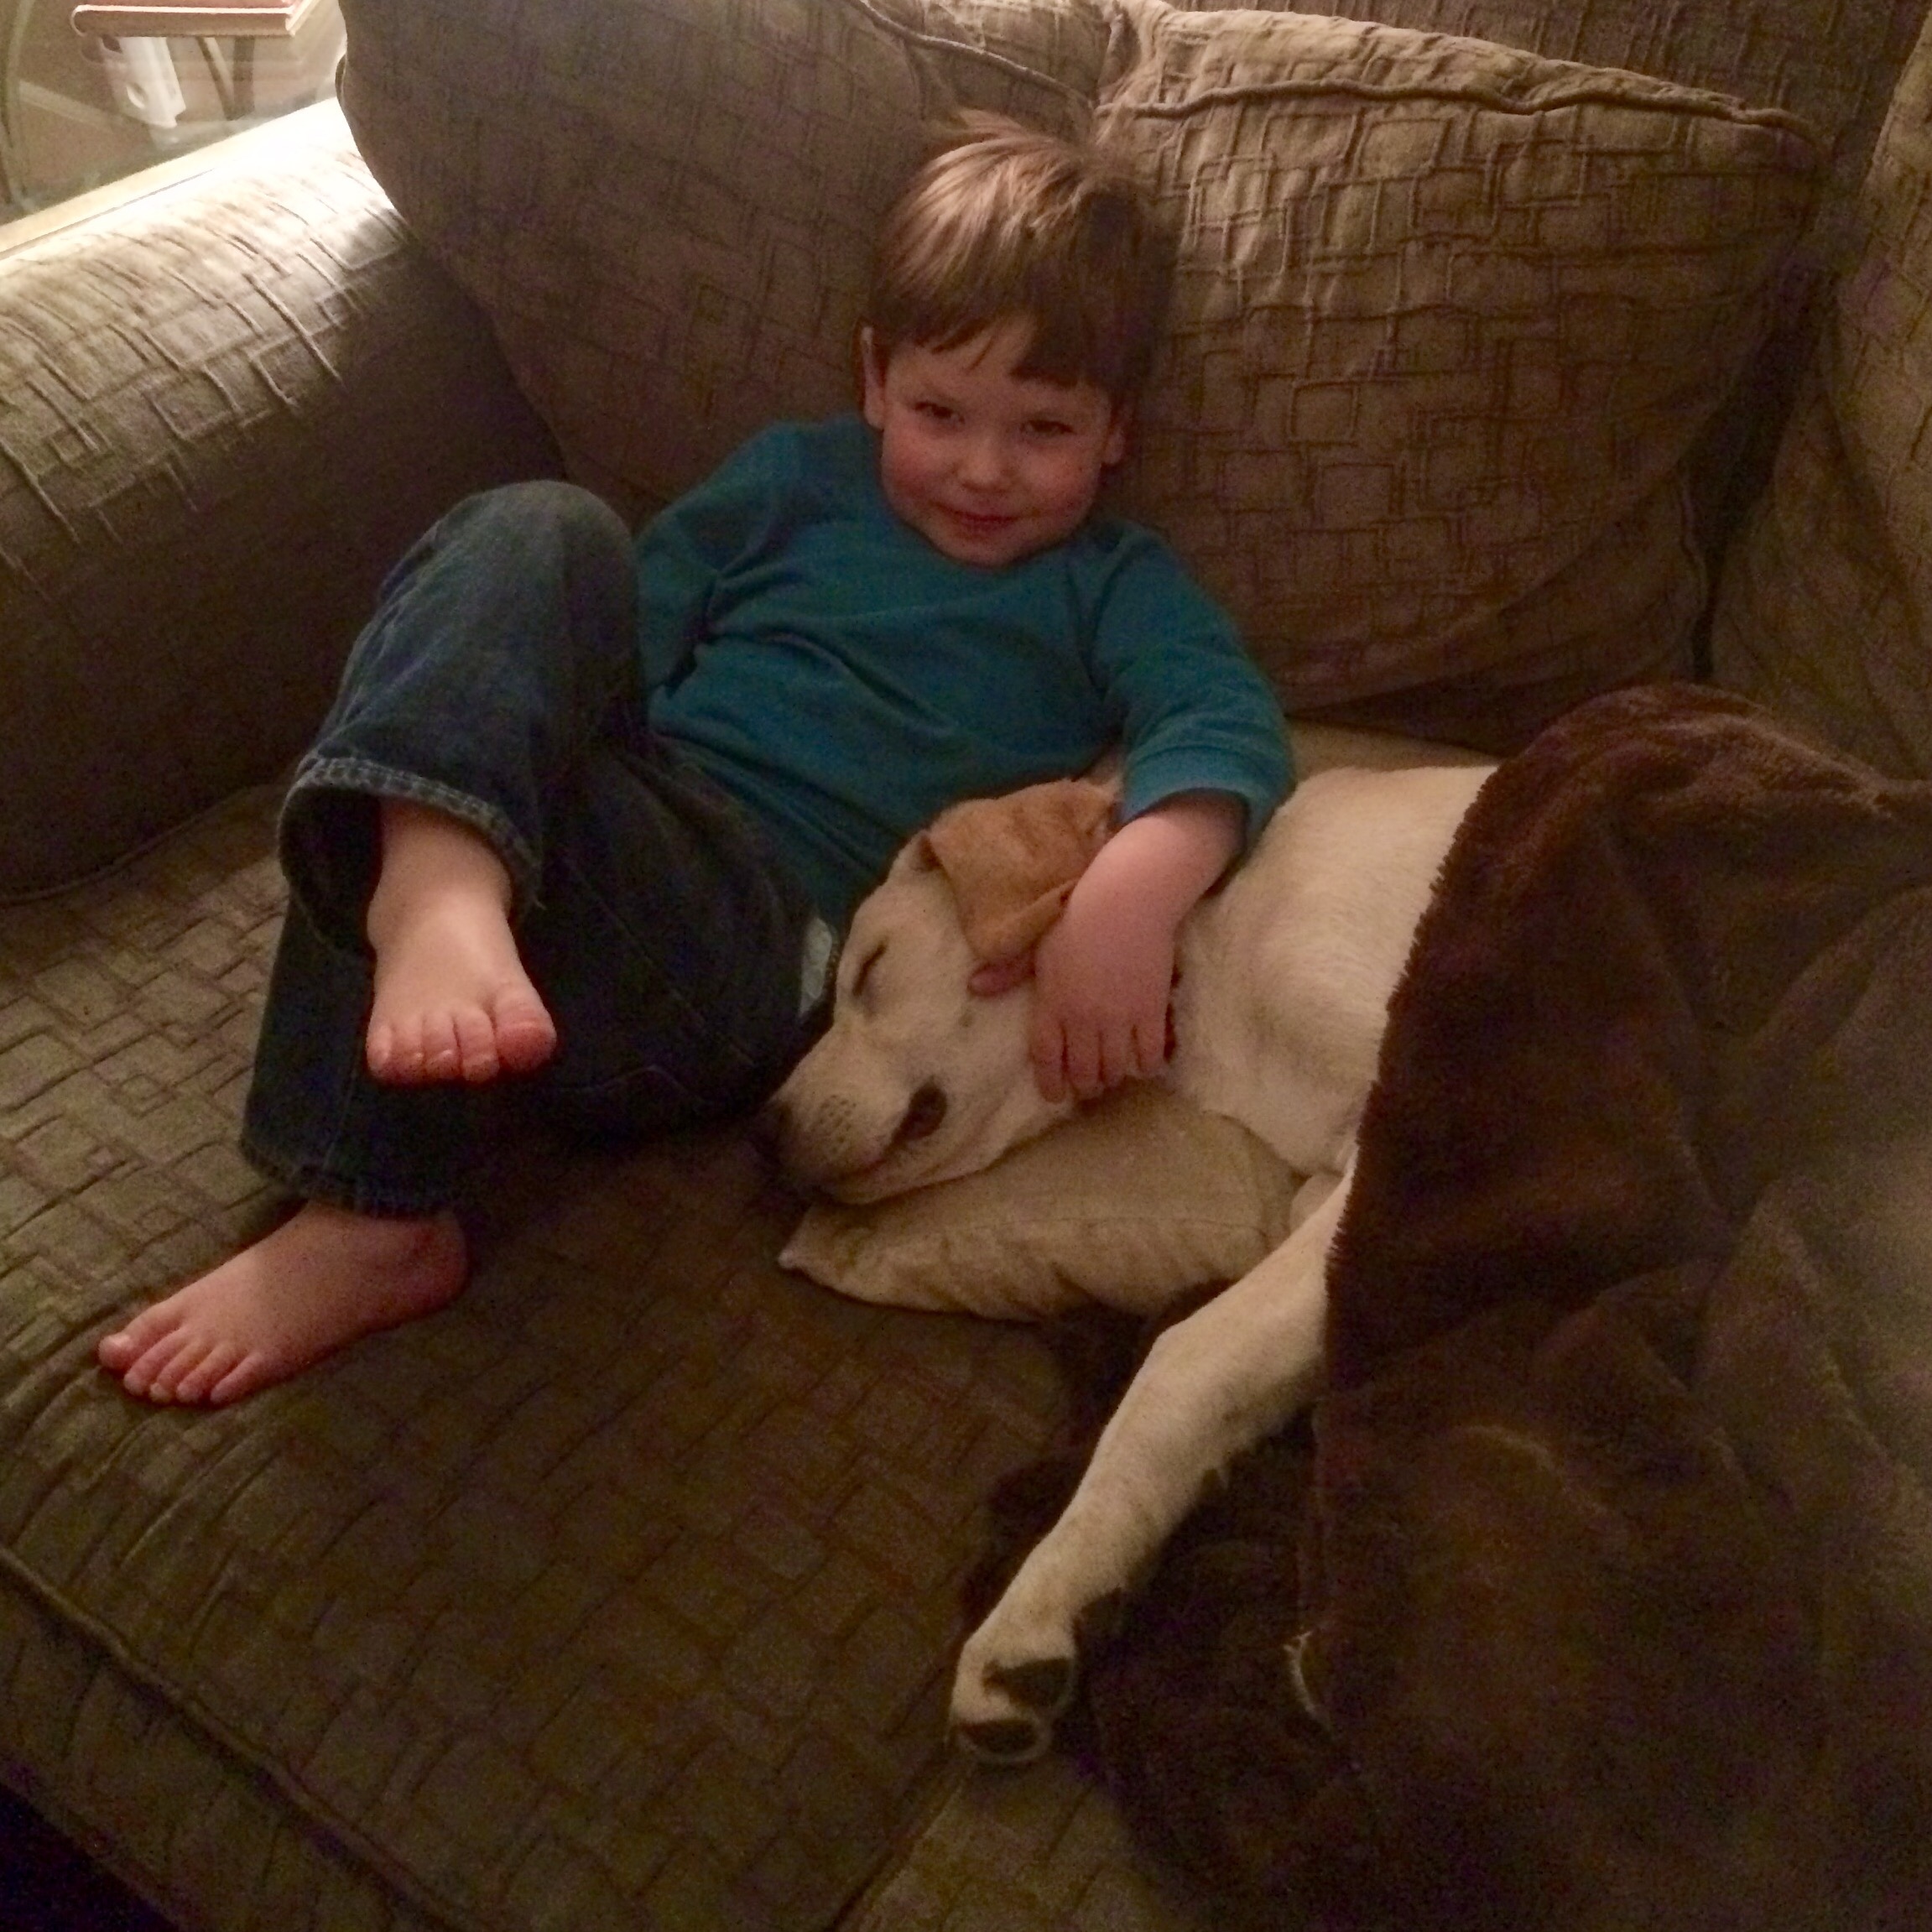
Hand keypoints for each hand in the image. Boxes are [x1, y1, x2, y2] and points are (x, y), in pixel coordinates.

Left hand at [969, 792, 1241, 1102]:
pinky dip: (1147, 1065)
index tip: (1054, 1095)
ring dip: (1113, 1077)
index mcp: (1051, 1003)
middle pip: (1083, 1071)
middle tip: (1088, 1086)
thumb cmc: (1076, 915)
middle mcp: (1083, 1018)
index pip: (1045, 1057)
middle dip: (1085, 1085)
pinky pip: (1150, 1054)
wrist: (1127, 897)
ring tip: (1113, 1075)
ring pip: (1115, 1068)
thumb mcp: (1037, 943)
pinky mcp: (1150, 1010)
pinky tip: (1145, 1063)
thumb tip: (974, 987)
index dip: (1050, 1083)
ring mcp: (1118, 1018)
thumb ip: (1009, 971)